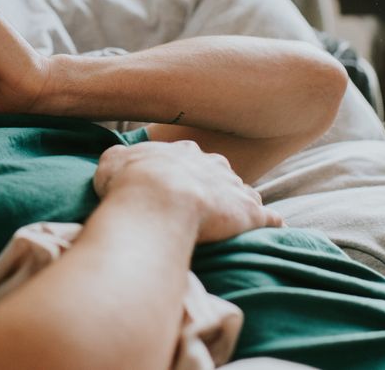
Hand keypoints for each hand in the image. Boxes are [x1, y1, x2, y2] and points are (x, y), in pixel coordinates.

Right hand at [93, 140, 282, 243]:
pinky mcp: (250, 212)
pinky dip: (270, 223)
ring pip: (245, 193)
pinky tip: (272, 230)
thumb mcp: (112, 162)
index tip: (180, 187)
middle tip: (205, 206)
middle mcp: (213, 165)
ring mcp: (234, 187)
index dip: (186, 174)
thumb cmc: (131, 181)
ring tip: (235, 223)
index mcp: (183, 152)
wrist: (157, 198)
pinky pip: (269, 217)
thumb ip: (119, 160)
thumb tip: (119, 161)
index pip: (192, 159)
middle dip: (216, 187)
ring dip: (241, 205)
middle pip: (221, 174)